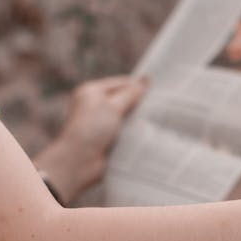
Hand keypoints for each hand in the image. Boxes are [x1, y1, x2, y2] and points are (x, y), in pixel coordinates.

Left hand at [34, 75, 147, 203]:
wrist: (79, 161)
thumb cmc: (92, 128)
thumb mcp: (113, 105)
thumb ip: (131, 93)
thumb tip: (146, 80)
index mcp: (91, 92)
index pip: (120, 83)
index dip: (138, 85)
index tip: (158, 88)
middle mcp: (94, 106)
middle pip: (123, 99)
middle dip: (139, 102)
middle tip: (161, 103)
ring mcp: (101, 123)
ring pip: (125, 116)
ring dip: (137, 118)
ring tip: (158, 117)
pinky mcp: (107, 139)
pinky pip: (125, 131)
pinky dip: (134, 131)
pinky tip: (148, 131)